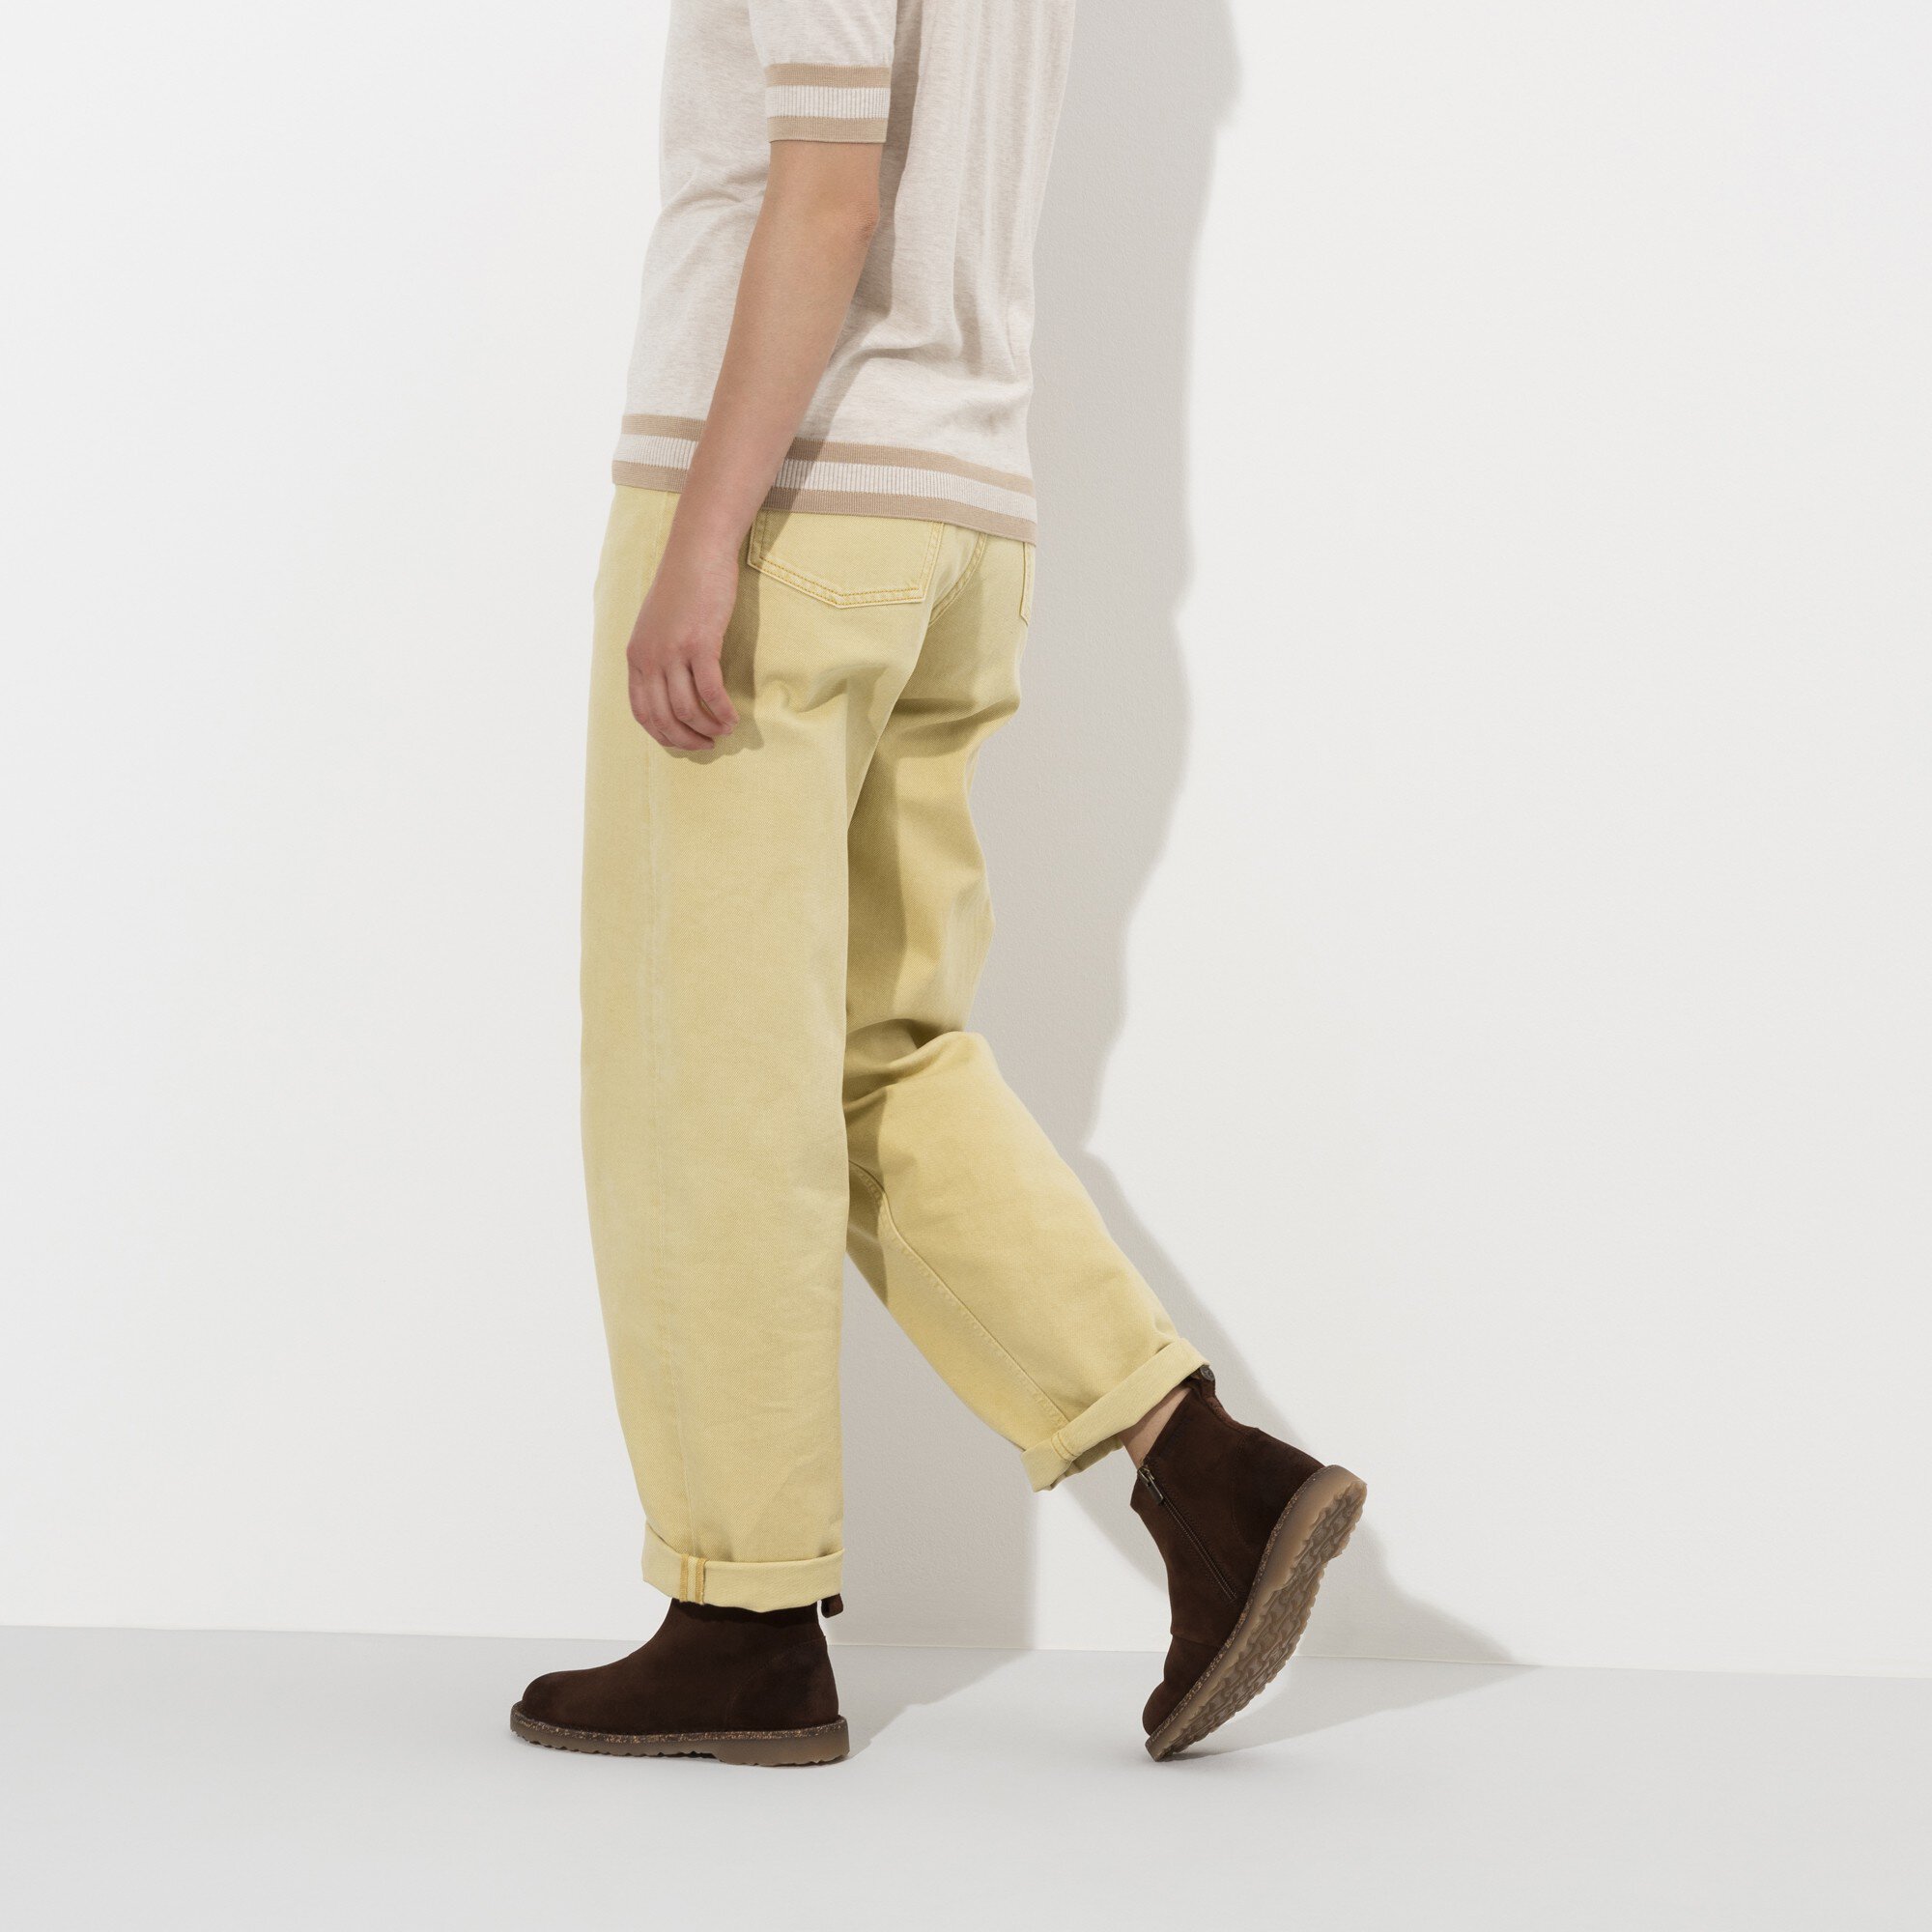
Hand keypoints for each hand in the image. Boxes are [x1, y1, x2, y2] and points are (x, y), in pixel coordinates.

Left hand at [625, 535, 742, 747]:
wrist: (697, 552)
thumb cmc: (683, 586)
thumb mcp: (656, 624)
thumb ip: (656, 654)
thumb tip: (669, 684)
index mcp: (636, 656)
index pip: (641, 711)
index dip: (662, 735)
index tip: (683, 741)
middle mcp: (649, 658)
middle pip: (663, 717)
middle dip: (686, 739)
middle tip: (707, 745)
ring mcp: (673, 652)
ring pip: (687, 709)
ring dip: (708, 728)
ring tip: (725, 731)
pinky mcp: (699, 644)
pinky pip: (710, 692)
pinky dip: (722, 711)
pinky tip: (733, 718)